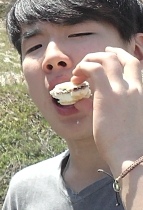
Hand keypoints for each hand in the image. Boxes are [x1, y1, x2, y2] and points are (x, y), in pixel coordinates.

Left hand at [72, 47, 142, 172]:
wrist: (132, 155)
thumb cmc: (127, 145)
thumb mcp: (123, 121)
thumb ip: (107, 107)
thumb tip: (84, 102)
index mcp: (142, 93)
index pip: (135, 65)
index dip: (121, 57)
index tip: (108, 56)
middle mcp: (135, 88)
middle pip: (123, 58)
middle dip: (105, 54)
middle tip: (89, 60)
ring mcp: (123, 90)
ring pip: (106, 59)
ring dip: (89, 61)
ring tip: (78, 74)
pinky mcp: (107, 94)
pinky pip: (94, 69)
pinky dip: (83, 69)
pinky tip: (75, 80)